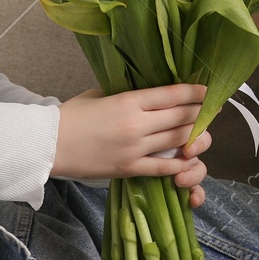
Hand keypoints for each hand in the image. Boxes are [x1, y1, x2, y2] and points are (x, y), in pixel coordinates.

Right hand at [53, 84, 211, 204]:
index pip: (171, 94)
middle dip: (199, 112)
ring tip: (202, 131)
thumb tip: (144, 93)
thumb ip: (125, 95)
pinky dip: (179, 163)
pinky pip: (162, 166)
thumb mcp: (100, 94)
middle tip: (210, 109)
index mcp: (128, 100)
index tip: (206, 90)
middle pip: (181, 117)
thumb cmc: (71, 115)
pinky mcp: (129, 168)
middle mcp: (136, 123)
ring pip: (177, 140)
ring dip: (194, 135)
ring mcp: (134, 148)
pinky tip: (189, 158)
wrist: (48, 145)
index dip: (193, 92)